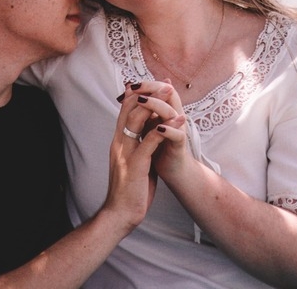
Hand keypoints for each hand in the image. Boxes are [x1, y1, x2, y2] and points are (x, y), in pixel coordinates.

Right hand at [102, 84, 180, 229]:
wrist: (119, 213)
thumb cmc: (130, 189)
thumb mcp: (134, 161)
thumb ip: (140, 145)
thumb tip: (153, 133)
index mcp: (118, 141)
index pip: (125, 109)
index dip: (139, 94)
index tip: (155, 84)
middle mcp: (119, 142)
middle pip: (130, 108)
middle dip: (147, 93)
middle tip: (164, 83)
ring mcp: (126, 152)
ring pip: (137, 119)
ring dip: (156, 103)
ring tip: (170, 93)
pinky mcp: (136, 164)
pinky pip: (150, 141)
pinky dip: (164, 128)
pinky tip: (178, 121)